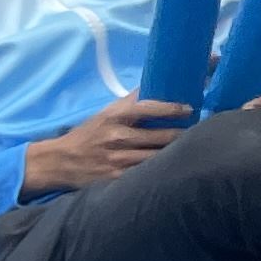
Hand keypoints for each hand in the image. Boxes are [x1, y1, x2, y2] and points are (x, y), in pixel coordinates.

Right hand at [23, 96, 189, 196]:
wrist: (58, 162)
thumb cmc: (88, 134)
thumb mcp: (106, 114)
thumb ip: (132, 103)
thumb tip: (161, 83)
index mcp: (116, 116)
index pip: (148, 108)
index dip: (172, 108)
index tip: (189, 109)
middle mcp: (118, 137)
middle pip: (162, 136)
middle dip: (184, 135)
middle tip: (202, 133)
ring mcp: (119, 159)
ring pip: (159, 157)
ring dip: (177, 154)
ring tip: (195, 151)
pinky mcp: (118, 178)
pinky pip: (147, 175)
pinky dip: (162, 171)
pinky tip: (176, 170)